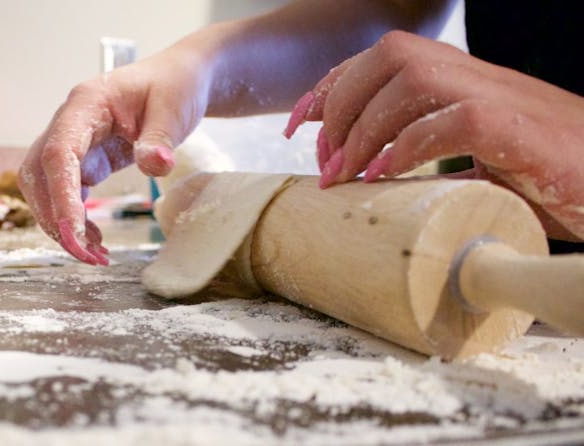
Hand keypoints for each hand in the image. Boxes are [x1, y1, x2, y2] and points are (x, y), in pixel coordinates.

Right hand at [18, 49, 210, 263]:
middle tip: (87, 255)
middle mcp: (68, 123)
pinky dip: (74, 219)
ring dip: (60, 224)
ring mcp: (72, 142)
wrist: (178, 79)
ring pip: (44, 188)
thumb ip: (160, 138)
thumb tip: (154, 167)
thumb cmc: (173, 86)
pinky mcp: (83, 159)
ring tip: (95, 255)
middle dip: (54, 219)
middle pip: (39, 175)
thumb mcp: (174, 109)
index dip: (60, 195)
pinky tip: (95, 240)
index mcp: (86, 104)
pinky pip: (65, 193)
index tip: (73, 231)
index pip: (58, 153)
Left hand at [285, 31, 583, 240]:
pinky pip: (453, 120)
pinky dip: (408, 148)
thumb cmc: (549, 177)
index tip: (297, 124)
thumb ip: (429, 158)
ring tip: (346, 175)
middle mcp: (476, 78)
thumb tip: (367, 182)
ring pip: (411, 79)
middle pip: (387, 57)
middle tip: (324, 162)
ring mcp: (499, 98)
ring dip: (365, 127)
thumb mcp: (476, 163)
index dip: (331, 86)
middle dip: (339, 104)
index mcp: (461, 81)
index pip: (381, 61)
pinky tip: (384, 177)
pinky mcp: (518, 130)